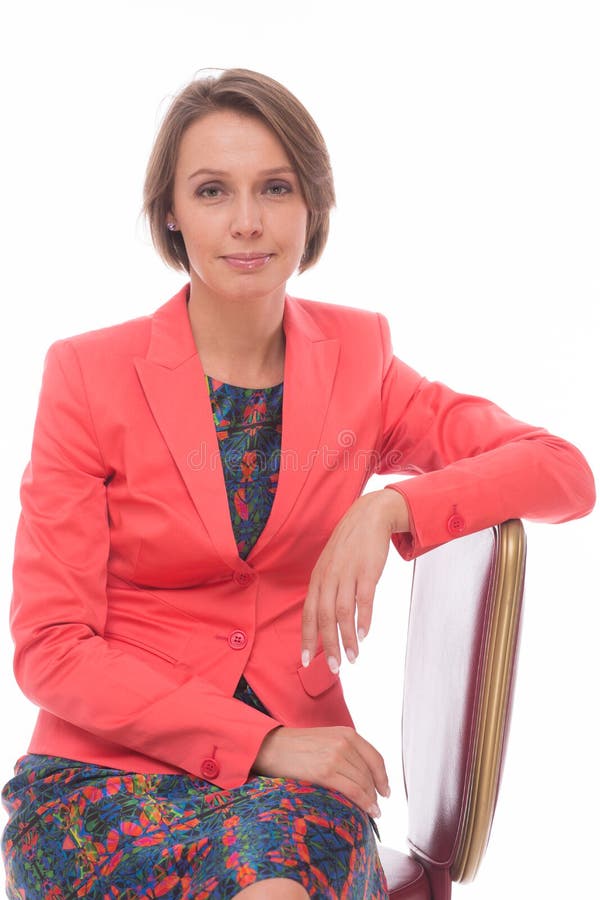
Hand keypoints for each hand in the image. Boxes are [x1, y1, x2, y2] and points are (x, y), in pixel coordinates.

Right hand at [252, 725, 389, 817]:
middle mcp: (344, 743)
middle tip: (376, 806)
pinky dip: (364, 803)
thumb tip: (361, 774)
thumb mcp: (326, 739)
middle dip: (376, 792)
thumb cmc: (296, 747)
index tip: (385, 790)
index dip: (383, 777)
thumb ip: (345, 750)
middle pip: (370, 773)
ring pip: (363, 783)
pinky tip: (367, 811)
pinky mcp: (325, 772)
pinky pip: (353, 791)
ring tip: (372, 811)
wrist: (271, 747)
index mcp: (346, 733)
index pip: (375, 758)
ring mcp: (335, 757)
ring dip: (371, 800)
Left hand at [301, 489, 409, 672]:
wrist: (369, 516)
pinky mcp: (367, 571)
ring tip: (353, 658)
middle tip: (334, 668)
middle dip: (328, 646)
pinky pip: (363, 599)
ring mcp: (347, 574)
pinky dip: (363, 618)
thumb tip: (325, 619)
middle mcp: (329, 578)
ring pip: (342, 612)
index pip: (308, 613)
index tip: (306, 660)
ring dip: (346, 638)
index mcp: (318, 579)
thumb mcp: (331, 565)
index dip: (307, 637)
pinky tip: (363, 634)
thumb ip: (326, 590)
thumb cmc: (349, 545)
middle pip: (324, 617)